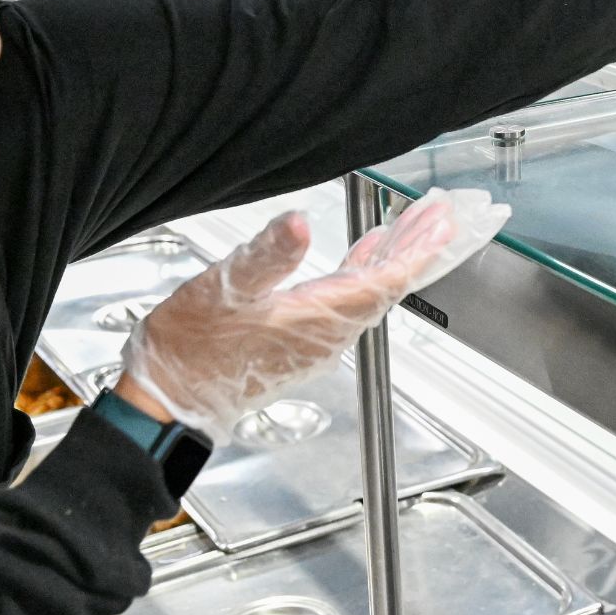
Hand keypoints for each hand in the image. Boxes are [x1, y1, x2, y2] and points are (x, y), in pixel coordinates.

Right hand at [117, 188, 510, 434]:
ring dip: (395, 257)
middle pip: (389, 284)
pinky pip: (350, 301)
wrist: (169, 400)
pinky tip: (365, 253)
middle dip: (419, 247)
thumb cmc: (191, 349)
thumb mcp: (223, 289)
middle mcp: (327, 332)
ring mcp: (315, 339)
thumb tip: (299, 223)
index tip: (446, 223)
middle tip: (443, 213)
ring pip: (372, 292)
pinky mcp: (300, 341)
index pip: (387, 279)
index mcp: (319, 315)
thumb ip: (266, 255)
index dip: (419, 249)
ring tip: (413, 223)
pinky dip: (365, 271)